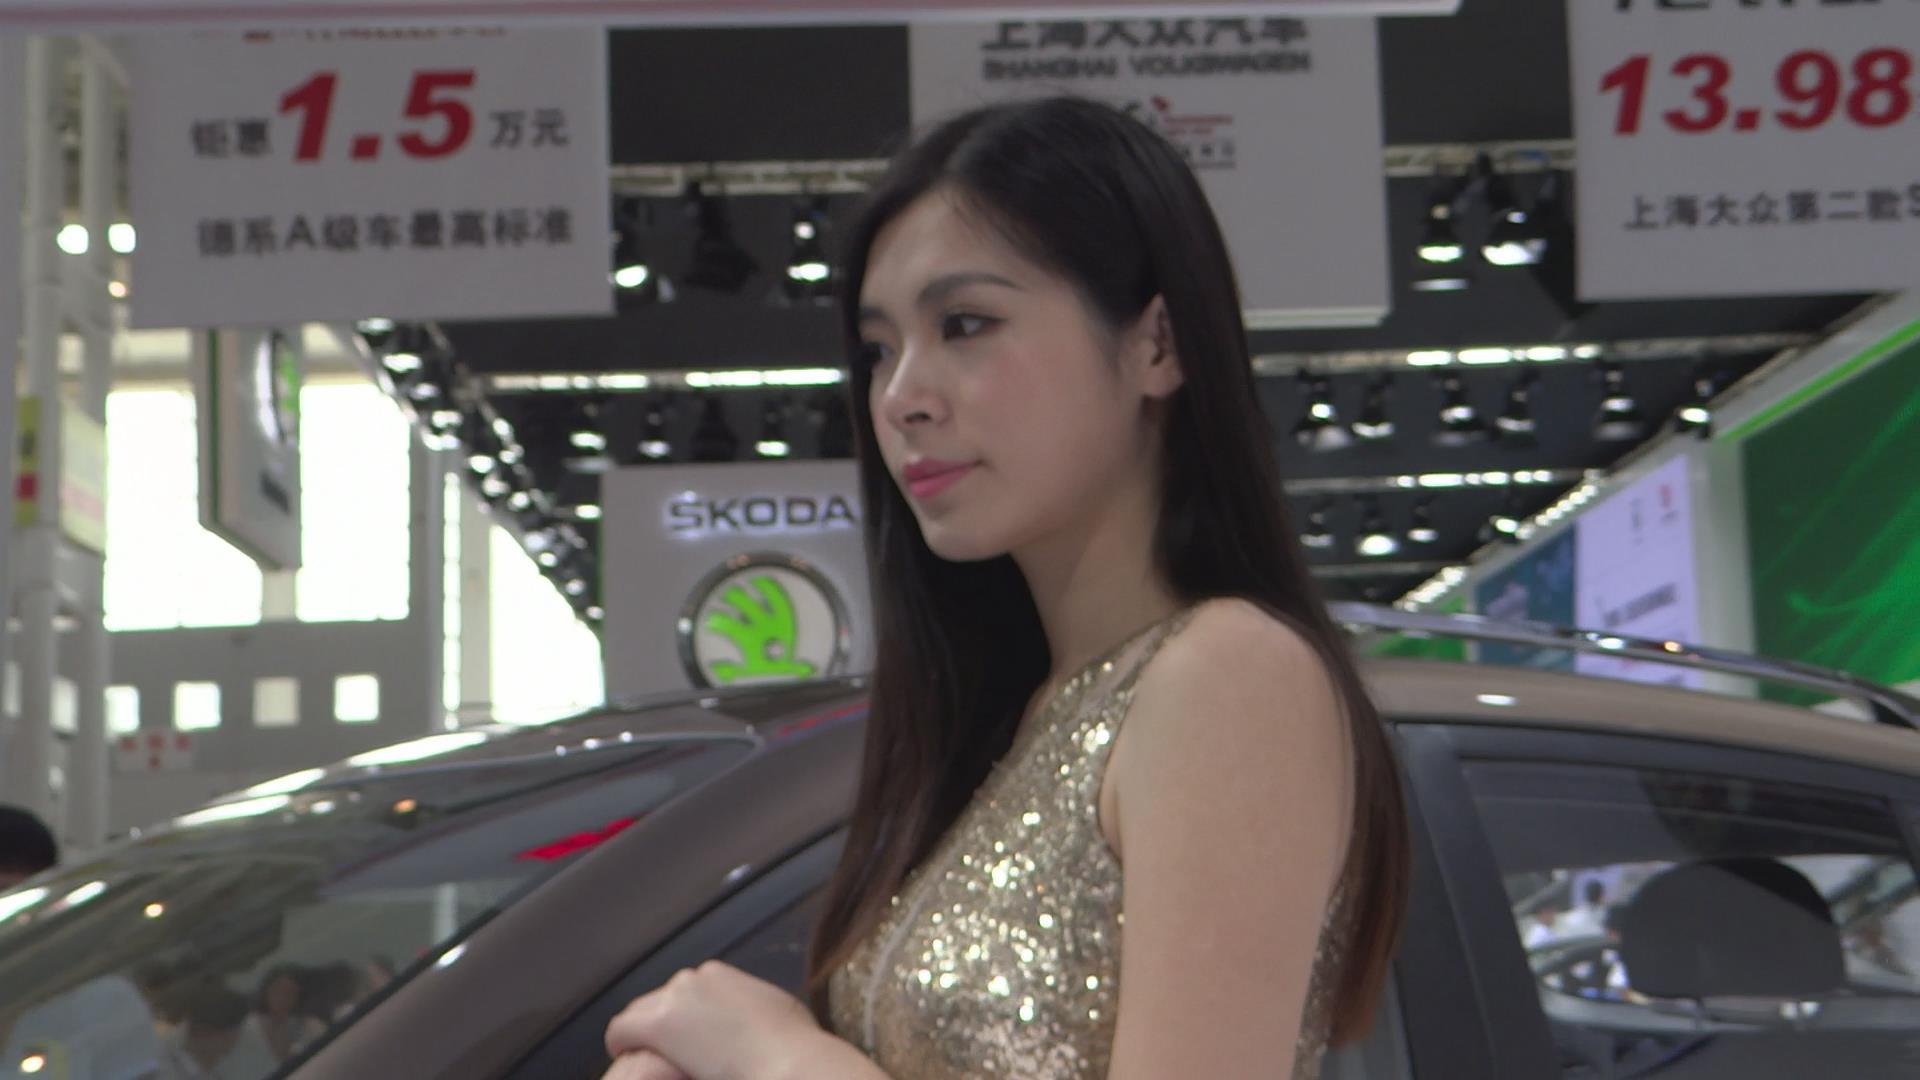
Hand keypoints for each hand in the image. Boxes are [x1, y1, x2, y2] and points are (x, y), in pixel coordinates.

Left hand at [604, 961, 822, 1079]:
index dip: (683, 1019)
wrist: (784, 1062)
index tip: (690, 1041)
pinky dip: (622, 1044)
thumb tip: (755, 1018)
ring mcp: (673, 1000)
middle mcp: (693, 980)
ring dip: (642, 1034)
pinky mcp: (656, 1024)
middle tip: (669, 1054)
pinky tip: (626, 1058)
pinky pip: (621, 1031)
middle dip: (661, 1024)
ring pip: (639, 1013)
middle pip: (659, 1000)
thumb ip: (754, 1008)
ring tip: (647, 1059)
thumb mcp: (777, 1011)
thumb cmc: (791, 1046)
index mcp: (719, 976)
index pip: (685, 992)